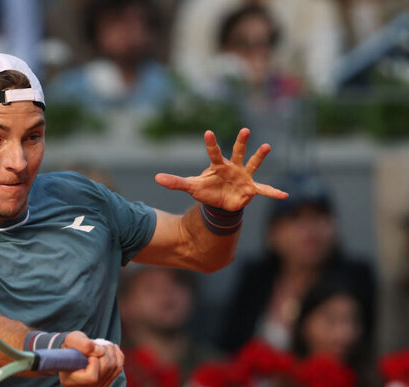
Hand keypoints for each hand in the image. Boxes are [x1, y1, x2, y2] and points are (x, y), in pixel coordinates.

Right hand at [57, 331, 123, 386]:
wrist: (72, 351)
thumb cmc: (69, 345)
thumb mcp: (71, 339)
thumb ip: (83, 344)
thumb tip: (100, 351)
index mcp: (70, 379)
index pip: (91, 377)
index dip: (95, 362)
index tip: (90, 352)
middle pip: (104, 372)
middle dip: (105, 353)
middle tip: (100, 343)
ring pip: (113, 370)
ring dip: (112, 353)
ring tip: (104, 344)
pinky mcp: (102, 384)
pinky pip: (117, 370)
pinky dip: (118, 357)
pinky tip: (112, 349)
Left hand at [154, 128, 287, 210]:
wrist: (220, 203)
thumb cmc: (207, 190)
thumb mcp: (191, 187)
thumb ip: (175, 182)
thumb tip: (156, 178)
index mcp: (218, 165)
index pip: (213, 152)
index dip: (211, 143)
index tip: (208, 132)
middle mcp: (233, 167)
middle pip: (237, 152)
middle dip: (241, 142)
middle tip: (244, 129)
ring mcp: (243, 176)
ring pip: (252, 164)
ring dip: (259, 157)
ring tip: (266, 146)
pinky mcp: (251, 189)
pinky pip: (264, 190)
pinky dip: (273, 192)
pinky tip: (284, 194)